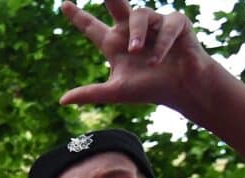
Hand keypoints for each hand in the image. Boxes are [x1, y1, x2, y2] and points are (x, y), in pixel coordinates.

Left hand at [58, 0, 211, 110]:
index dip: (77, 15)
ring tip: (135, 50)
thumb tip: (62, 101)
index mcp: (114, 43)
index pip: (91, 26)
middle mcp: (131, 29)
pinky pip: (166, 25)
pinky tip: (156, 59)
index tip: (63, 4)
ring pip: (140, 14)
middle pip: (116, 3)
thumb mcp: (116, 91)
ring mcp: (154, 24)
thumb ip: (90, 93)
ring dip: (137, 33)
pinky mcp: (176, 23)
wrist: (183, 89)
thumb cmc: (150, 88)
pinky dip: (161, 43)